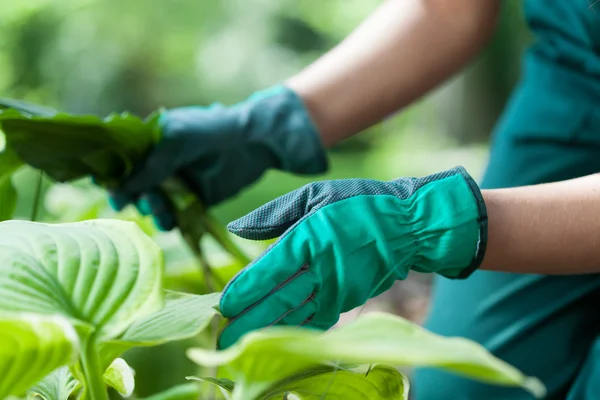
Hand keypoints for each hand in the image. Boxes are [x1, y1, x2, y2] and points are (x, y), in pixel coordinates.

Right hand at [108, 85, 328, 229]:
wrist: (256, 141)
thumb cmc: (214, 130)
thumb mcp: (178, 140)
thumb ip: (152, 163)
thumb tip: (121, 187)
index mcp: (152, 143)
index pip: (123, 163)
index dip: (115, 177)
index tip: (113, 192)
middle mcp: (162, 165)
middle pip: (135, 188)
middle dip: (133, 197)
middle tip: (138, 201)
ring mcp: (179, 184)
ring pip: (155, 205)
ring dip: (152, 210)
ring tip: (161, 209)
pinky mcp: (197, 201)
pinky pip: (177, 217)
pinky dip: (171, 221)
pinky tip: (173, 221)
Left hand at [217, 167, 487, 347]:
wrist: (409, 225)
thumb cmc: (358, 203)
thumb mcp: (315, 195)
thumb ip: (273, 214)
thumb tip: (235, 228)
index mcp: (310, 238)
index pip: (269, 271)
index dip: (244, 290)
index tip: (222, 305)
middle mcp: (323, 269)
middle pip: (278, 301)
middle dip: (248, 321)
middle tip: (222, 337)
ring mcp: (338, 289)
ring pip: (296, 315)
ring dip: (267, 330)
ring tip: (241, 342)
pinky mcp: (349, 300)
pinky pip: (317, 319)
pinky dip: (295, 329)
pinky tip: (276, 338)